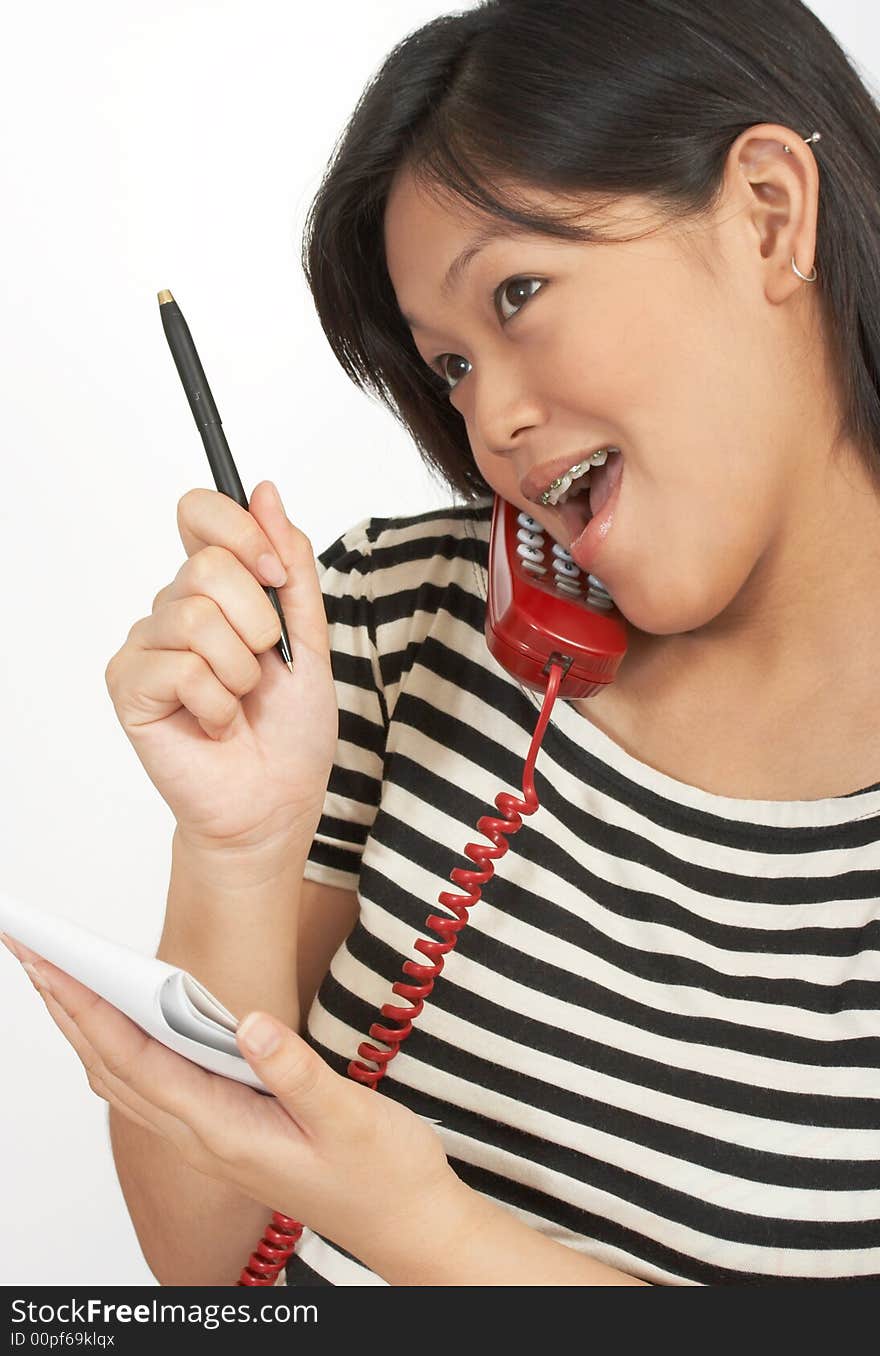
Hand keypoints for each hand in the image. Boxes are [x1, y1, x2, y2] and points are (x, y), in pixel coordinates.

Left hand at [2, 934, 456, 1268]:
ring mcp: (212, 1141)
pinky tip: (123, 1028)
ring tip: (60, 983)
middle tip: (32, 956)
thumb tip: (248, 1023)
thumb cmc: (382, 1174)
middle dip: (67, 1012)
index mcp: (225, 1132)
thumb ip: (297, 1073)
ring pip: (124, 1083)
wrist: (406, 1225)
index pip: (135, 1062)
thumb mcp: (351, 1119)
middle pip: (111, 1070)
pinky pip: (152, 1090)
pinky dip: (120, 1052)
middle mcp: (205, 1139)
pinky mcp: (227, 1135)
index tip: (54, 965)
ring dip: (85, 1031)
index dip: (89, 1010)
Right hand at [104, 480, 337, 854]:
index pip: (199, 512)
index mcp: (216, 587)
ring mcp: (146, 645)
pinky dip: (216, 703)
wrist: (276, 799)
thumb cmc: (291, 726)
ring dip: (240, 672)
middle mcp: (174, 607)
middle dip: (257, 623)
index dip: (240, 531)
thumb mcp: (311, 635)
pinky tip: (216, 724)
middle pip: (206, 566)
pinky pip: (180, 668)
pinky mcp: (129, 686)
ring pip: (196, 618)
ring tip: (239, 703)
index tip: (275, 575)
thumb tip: (264, 492)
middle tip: (265, 666)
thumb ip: (291, 565)